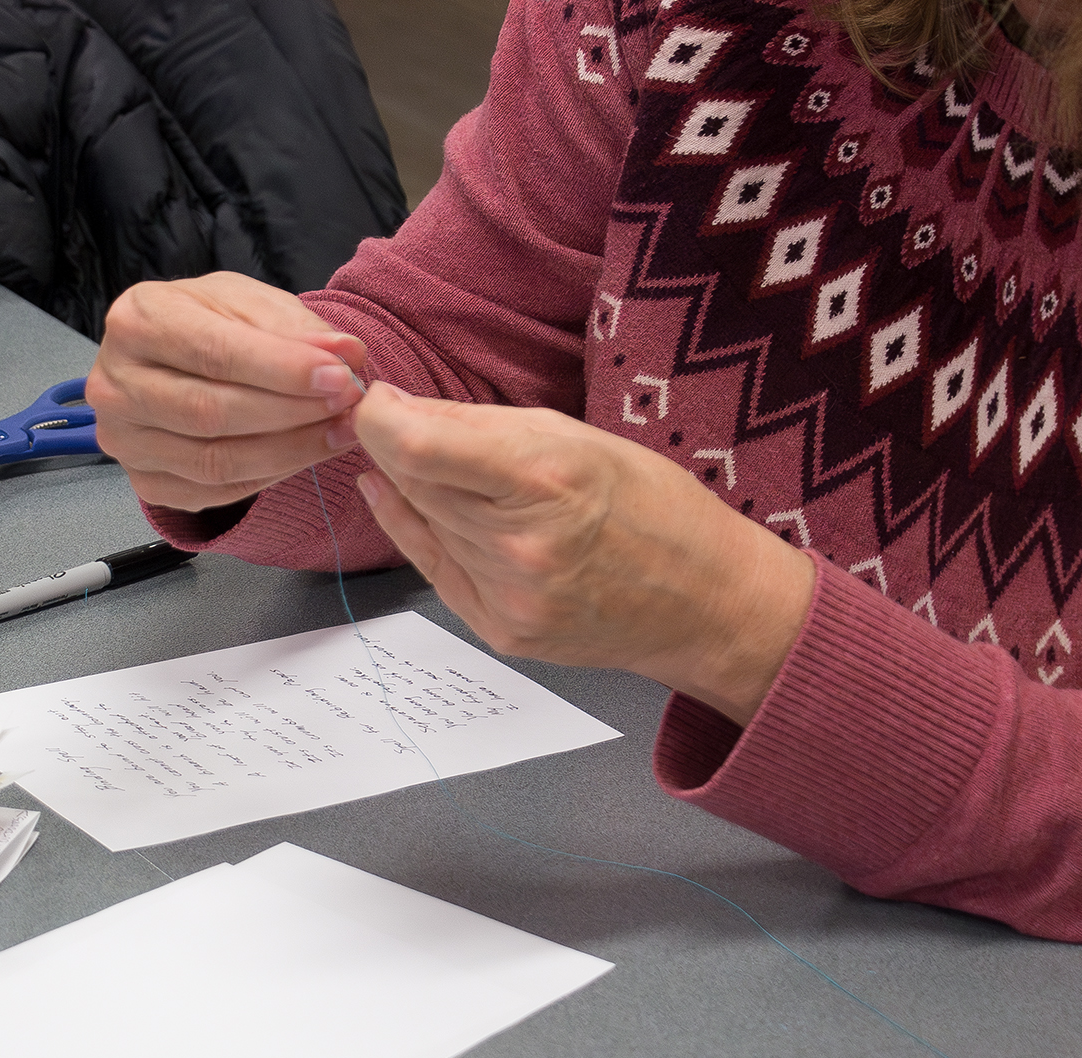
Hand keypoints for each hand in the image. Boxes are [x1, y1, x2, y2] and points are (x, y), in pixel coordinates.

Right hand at [85, 273, 367, 511]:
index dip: (282, 369)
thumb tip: (346, 354)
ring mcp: (124, 440)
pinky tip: (306, 452)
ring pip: (215, 460)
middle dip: (292, 411)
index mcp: (136, 321)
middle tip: (348, 403)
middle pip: (211, 411)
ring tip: (339, 430)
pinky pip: (215, 491)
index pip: (213, 352)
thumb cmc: (207, 324)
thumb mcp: (247, 303)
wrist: (174, 360)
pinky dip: (271, 475)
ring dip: (291, 449)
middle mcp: (115, 384)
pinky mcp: (145, 480)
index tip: (339, 375)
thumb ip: (295, 327)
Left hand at [349, 384, 816, 725]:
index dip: (378, 418)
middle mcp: (521, 547)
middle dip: (396, 448)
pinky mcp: (500, 632)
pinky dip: (418, 531)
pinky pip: (433, 570)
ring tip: (449, 468)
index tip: (376, 401)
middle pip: (412, 482)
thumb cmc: (655, 509)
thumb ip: (478, 425)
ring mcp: (509, 598)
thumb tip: (394, 409)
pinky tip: (410, 506)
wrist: (705, 603)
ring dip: (416, 490)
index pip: (415, 448)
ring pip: (422, 523)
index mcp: (547, 480)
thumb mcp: (577, 436)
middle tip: (399, 422)